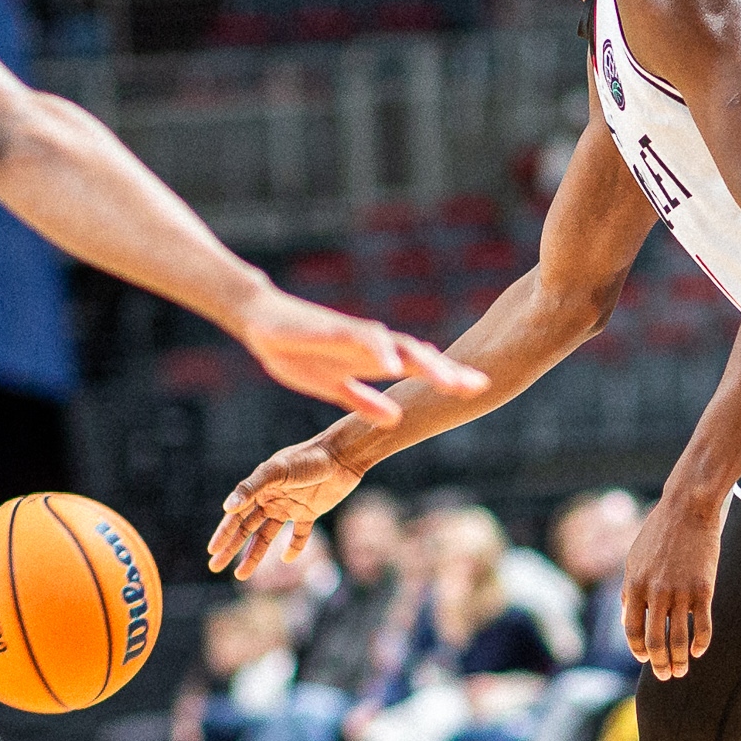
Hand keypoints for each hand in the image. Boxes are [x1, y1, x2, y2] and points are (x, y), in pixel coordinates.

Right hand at [209, 435, 363, 577]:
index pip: (236, 516)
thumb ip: (252, 487)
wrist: (341, 456)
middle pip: (246, 529)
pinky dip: (293, 547)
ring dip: (254, 555)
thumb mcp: (276, 471)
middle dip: (231, 548)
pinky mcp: (309, 512)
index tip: (212, 551)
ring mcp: (289, 506)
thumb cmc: (307, 459)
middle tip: (215, 566)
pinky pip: (299, 534)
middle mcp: (271, 499)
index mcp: (259, 488)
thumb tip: (227, 507)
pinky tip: (287, 559)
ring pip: (267, 536)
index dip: (224, 533)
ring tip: (241, 575)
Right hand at [232, 287, 483, 426]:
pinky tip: (394, 365)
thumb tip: (396, 419)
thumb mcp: (333, 387)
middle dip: (447, 371)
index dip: (448, 377)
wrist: (261, 321)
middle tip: (479, 385)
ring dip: (423, 362)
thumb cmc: (297, 351)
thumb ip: (363, 401)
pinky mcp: (332, 330)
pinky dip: (380, 350)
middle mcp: (371, 346)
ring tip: (447, 379)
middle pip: (418, 357)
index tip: (479, 389)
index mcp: (373, 360)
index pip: (419, 369)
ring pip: (397, 346)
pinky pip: (360, 339)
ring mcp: (353, 336)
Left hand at [624, 491, 721, 680]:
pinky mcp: (704, 589)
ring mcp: (681, 592)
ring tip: (682, 671)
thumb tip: (627, 620)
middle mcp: (655, 593)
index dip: (638, 650)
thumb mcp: (634, 560)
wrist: (687, 509)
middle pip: (655, 641)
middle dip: (659, 664)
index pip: (632, 630)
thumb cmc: (659, 534)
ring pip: (678, 639)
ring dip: (679, 660)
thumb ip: (629, 592)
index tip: (645, 659)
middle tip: (666, 676)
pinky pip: (703, 626)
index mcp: (635, 586)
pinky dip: (701, 643)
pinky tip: (699, 651)